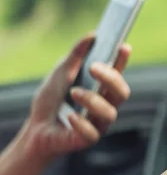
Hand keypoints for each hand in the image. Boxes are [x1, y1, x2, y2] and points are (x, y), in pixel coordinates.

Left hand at [21, 34, 131, 162]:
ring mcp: (99, 123)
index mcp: (102, 87)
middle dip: (111, 79)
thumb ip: (75, 56)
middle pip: (122, 92)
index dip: (123, 60)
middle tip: (94, 67)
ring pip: (110, 113)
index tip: (123, 46)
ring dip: (93, 100)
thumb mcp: (60, 73)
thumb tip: (92, 35)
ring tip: (74, 93)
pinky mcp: (88, 139)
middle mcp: (106, 104)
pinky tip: (69, 116)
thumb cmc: (51, 100)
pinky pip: (92, 133)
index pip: (118, 72)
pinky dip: (81, 123)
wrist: (35, 128)